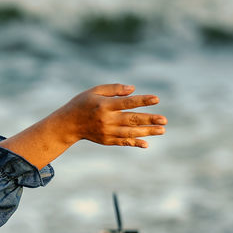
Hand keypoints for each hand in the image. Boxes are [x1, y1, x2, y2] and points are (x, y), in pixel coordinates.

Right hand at [0, 83, 165, 169]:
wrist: (67, 125)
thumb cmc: (81, 104)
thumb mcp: (94, 91)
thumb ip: (114, 89)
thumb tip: (133, 90)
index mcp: (104, 105)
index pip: (127, 103)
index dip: (142, 101)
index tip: (156, 99)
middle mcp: (106, 120)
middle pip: (131, 119)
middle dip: (149, 120)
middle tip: (165, 120)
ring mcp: (106, 132)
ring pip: (130, 132)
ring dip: (147, 132)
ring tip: (162, 130)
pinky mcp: (106, 140)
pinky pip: (123, 142)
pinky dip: (134, 143)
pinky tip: (146, 143)